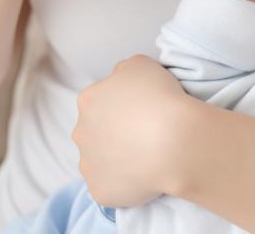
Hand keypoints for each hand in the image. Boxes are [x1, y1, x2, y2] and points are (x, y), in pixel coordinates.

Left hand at [72, 55, 193, 205]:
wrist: (173, 141)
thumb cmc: (159, 97)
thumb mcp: (140, 64)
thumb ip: (122, 72)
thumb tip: (120, 84)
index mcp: (88, 100)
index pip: (99, 99)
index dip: (120, 103)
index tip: (140, 108)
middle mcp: (80, 132)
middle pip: (94, 130)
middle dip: (113, 131)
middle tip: (142, 131)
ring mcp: (87, 164)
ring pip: (100, 159)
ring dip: (116, 156)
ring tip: (145, 154)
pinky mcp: (98, 190)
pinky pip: (109, 184)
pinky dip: (123, 181)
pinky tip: (143, 173)